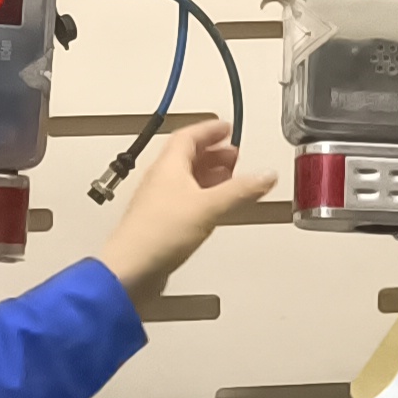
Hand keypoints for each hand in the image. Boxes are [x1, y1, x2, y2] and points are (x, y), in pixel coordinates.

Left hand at [98, 120, 276, 300]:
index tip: (227, 128)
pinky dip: (204, 196)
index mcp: (169, 166)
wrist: (132, 269)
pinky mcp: (162, 222)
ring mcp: (160, 202)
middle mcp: (162, 180)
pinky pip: (186, 200)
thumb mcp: (209, 206)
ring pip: (188, 179)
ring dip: (210, 175)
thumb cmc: (156, 233)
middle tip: (234, 154)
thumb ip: (241, 191)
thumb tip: (266, 175)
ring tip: (231, 178)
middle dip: (214, 153)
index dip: (210, 129)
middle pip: (189, 156)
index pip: (189, 135)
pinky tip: (215, 207)